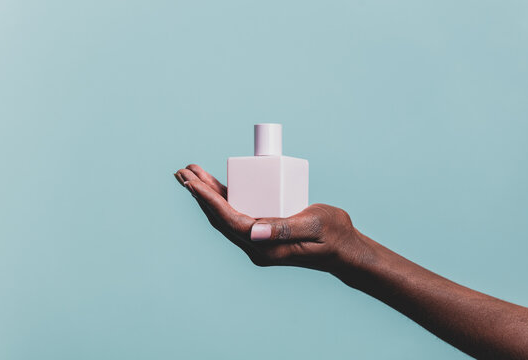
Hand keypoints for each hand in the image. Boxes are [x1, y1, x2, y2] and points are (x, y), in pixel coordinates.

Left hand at [174, 164, 365, 272]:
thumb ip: (285, 229)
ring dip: (207, 196)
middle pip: (220, 218)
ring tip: (190, 175)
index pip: (229, 221)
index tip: (192, 181)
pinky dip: (223, 199)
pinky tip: (214, 187)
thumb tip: (253, 231)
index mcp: (266, 247)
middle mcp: (257, 246)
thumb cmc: (334, 235)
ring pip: (225, 216)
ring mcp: (258, 241)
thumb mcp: (314, 226)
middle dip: (200, 194)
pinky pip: (237, 214)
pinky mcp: (262, 233)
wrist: (345, 250)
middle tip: (183, 172)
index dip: (209, 200)